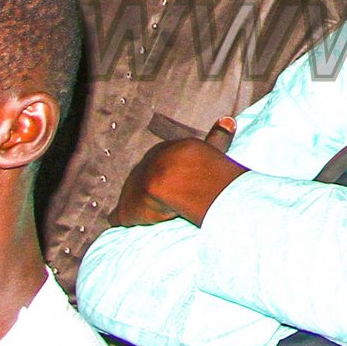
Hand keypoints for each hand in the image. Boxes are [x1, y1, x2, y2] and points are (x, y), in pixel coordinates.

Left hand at [109, 122, 243, 227]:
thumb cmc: (197, 164)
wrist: (176, 178)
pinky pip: (118, 216)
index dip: (168, 174)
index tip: (174, 182)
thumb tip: (228, 120)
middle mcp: (143, 168)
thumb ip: (217, 137)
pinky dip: (119, 220)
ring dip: (138, 205)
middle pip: (144, 178)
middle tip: (161, 201)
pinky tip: (119, 225)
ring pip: (132, 196)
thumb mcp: (211, 149)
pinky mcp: (125, 210)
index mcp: (162, 154)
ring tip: (148, 215)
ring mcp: (132, 188)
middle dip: (149, 187)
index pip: (161, 163)